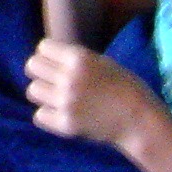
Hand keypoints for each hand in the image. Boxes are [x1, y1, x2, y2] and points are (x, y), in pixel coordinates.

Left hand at [25, 40, 158, 143]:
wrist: (140, 120)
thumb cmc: (125, 88)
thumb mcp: (101, 62)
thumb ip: (75, 59)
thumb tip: (48, 56)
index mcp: (79, 58)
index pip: (43, 47)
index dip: (49, 55)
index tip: (57, 63)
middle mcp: (69, 78)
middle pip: (32, 66)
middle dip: (41, 72)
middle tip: (53, 80)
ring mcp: (66, 102)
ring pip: (32, 91)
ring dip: (43, 94)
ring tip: (58, 98)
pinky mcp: (66, 124)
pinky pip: (39, 115)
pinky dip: (48, 115)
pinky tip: (61, 114)